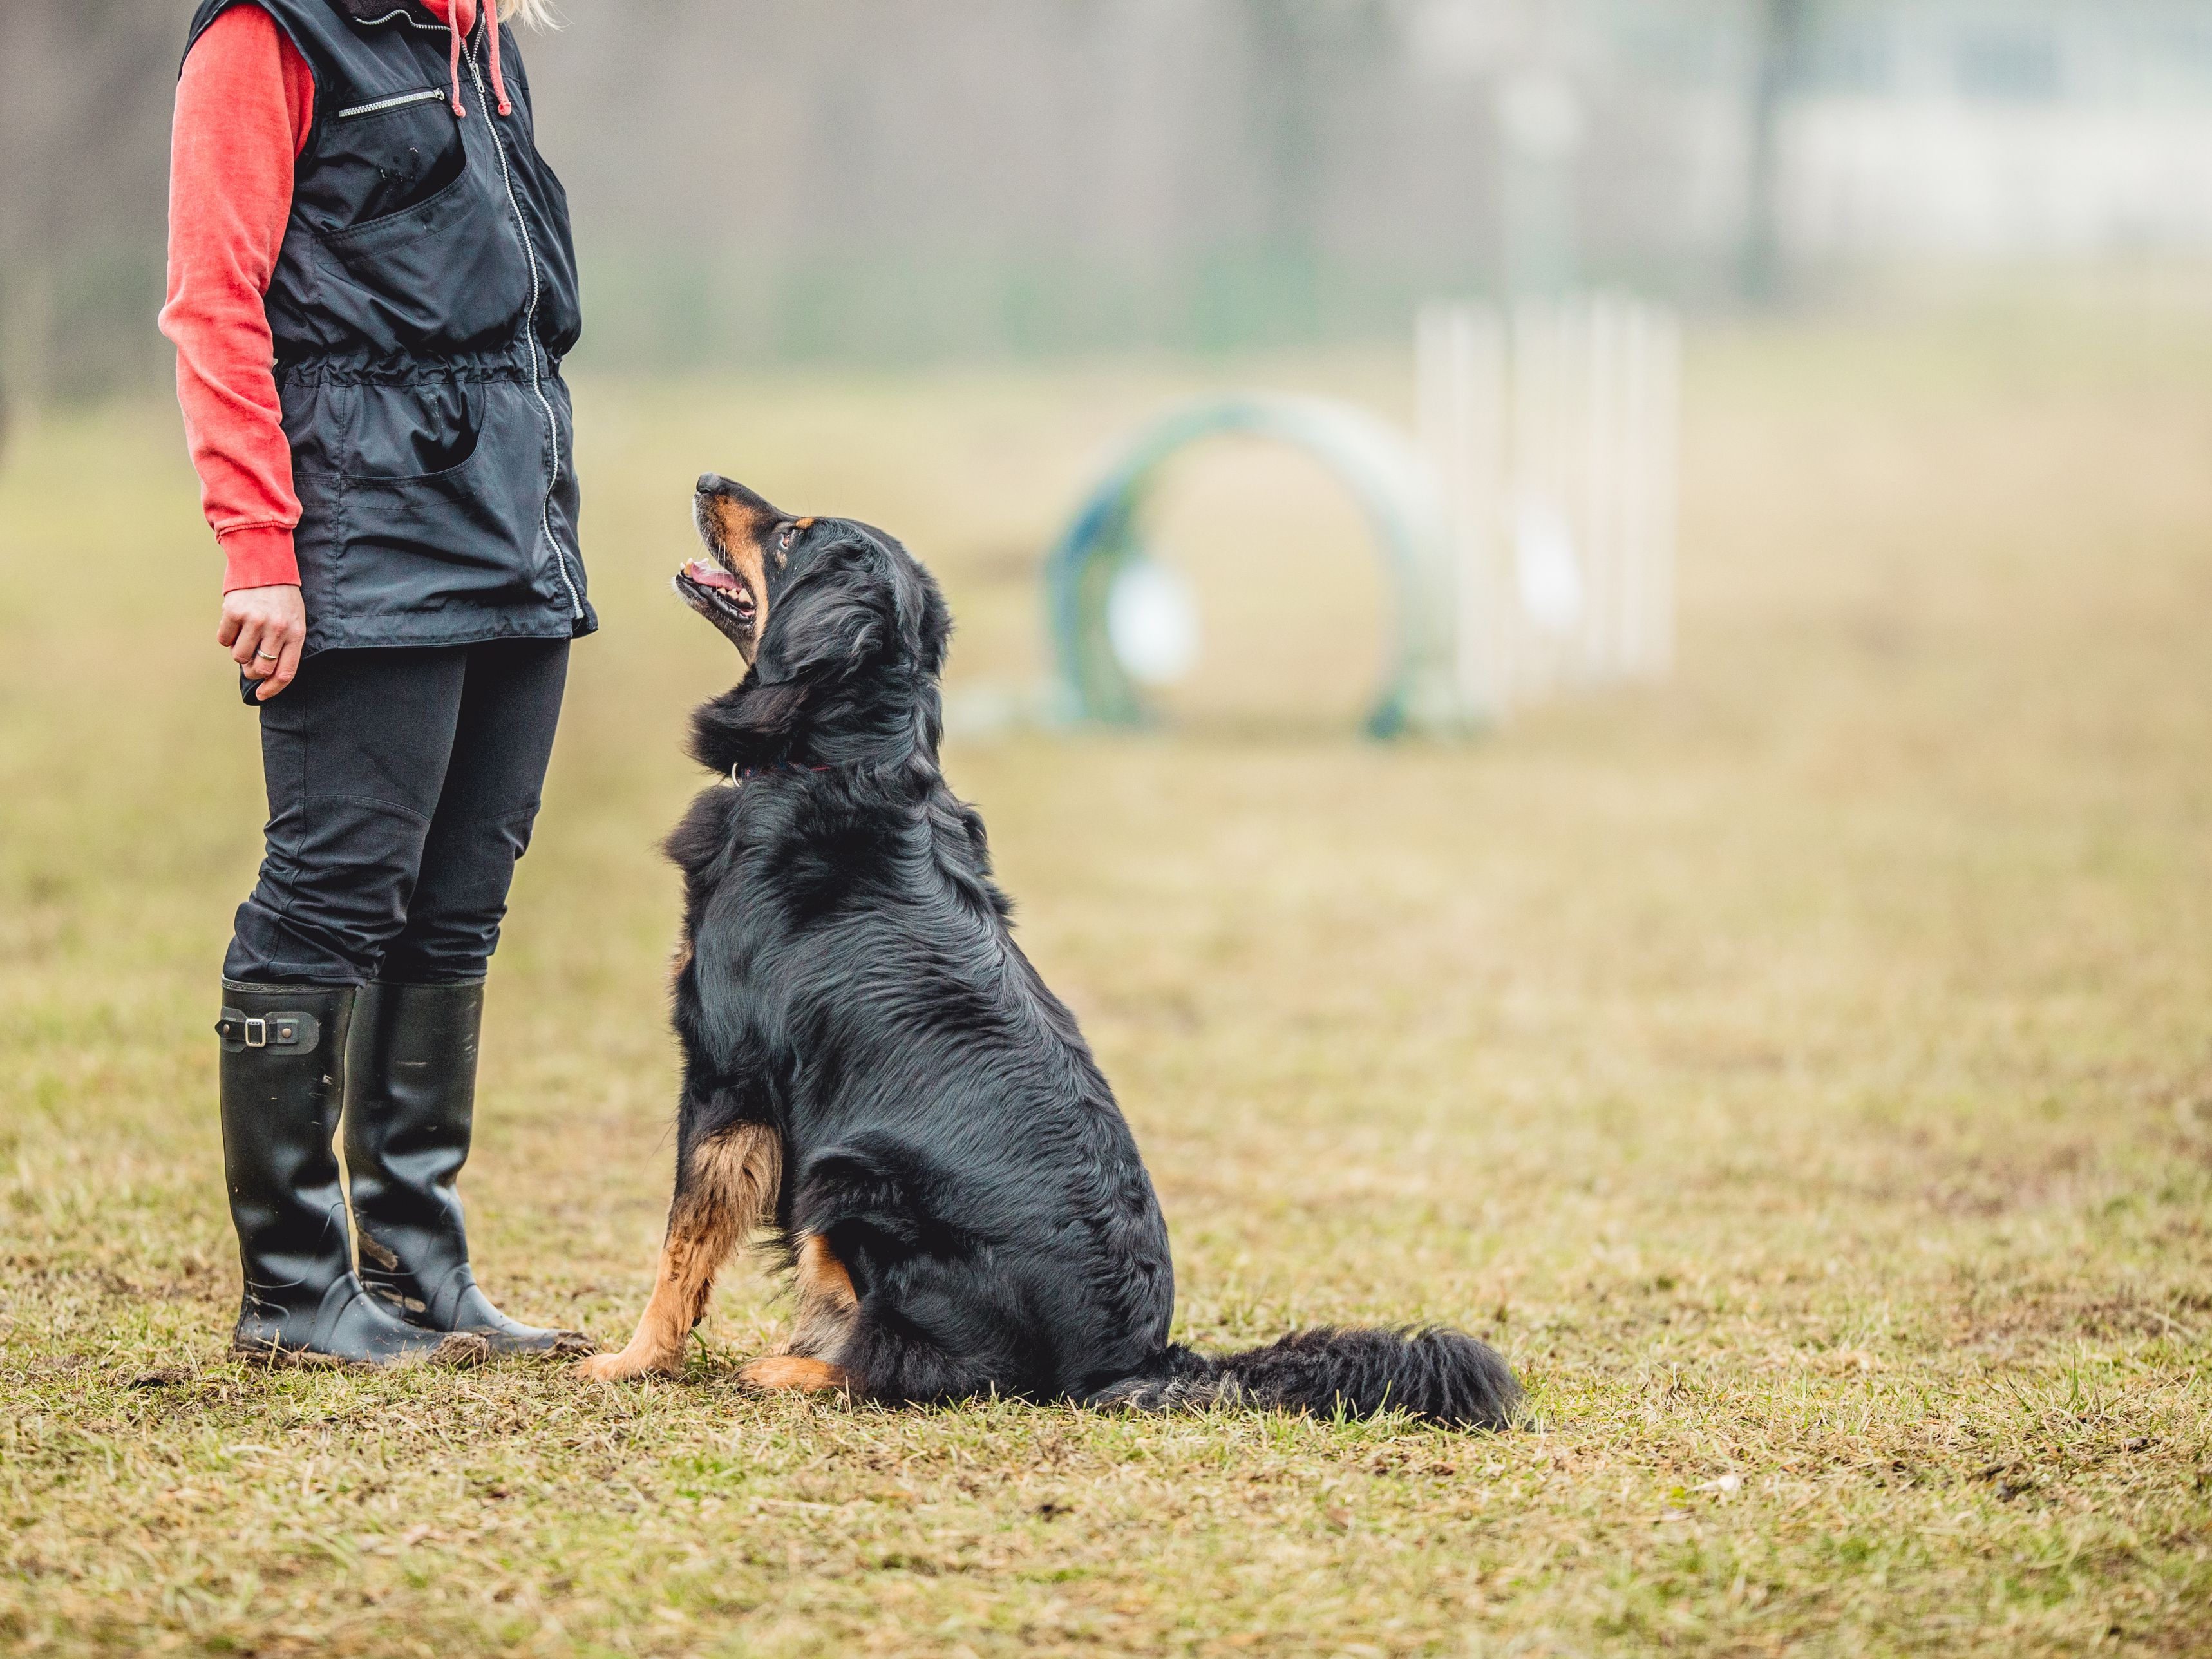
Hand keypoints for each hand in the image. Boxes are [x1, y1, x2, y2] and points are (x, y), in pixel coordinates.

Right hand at [219, 584, 305, 702]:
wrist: (265, 564)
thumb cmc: (282, 599)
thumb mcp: (294, 621)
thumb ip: (284, 647)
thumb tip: (264, 676)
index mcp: (295, 633)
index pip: (285, 673)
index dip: (272, 689)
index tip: (262, 696)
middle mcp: (276, 628)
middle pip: (260, 669)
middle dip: (253, 671)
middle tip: (251, 659)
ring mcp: (254, 620)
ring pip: (239, 657)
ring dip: (239, 651)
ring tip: (245, 634)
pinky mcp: (234, 612)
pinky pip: (223, 640)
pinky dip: (226, 636)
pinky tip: (235, 623)